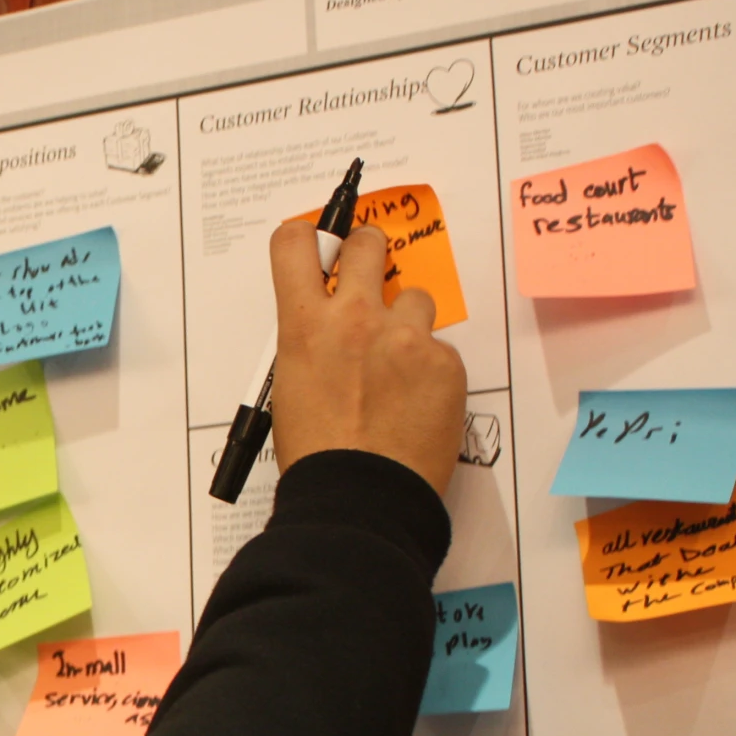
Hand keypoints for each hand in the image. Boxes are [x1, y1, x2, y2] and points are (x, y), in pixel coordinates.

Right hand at [267, 221, 466, 497]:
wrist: (361, 496)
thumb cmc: (319, 454)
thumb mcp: (291, 386)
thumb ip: (311, 343)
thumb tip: (326, 329)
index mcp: (305, 326)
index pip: (295, 244)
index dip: (305, 238)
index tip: (315, 243)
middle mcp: (355, 318)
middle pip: (368, 244)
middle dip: (367, 252)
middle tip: (368, 271)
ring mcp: (405, 337)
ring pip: (415, 298)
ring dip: (406, 321)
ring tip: (396, 366)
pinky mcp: (444, 363)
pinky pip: (440, 350)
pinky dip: (430, 370)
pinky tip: (415, 403)